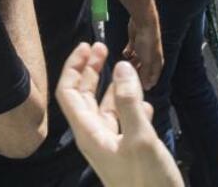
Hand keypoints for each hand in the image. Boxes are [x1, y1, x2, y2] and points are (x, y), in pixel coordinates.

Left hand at [56, 42, 182, 186]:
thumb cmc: (148, 182)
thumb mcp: (140, 138)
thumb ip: (129, 101)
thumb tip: (121, 66)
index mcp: (89, 134)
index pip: (68, 93)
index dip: (74, 66)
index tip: (88, 44)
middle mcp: (95, 138)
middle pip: (84, 97)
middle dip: (91, 70)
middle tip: (103, 46)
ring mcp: (111, 146)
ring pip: (105, 108)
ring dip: (112, 86)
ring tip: (126, 67)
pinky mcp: (128, 153)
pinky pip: (123, 122)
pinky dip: (130, 105)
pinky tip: (145, 100)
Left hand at [123, 12, 163, 89]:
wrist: (143, 23)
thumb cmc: (148, 42)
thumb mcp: (147, 61)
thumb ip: (146, 74)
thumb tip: (147, 87)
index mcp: (157, 63)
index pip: (153, 78)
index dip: (145, 83)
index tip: (137, 88)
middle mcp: (151, 57)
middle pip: (143, 71)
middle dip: (136, 74)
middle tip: (129, 76)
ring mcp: (143, 50)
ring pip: (136, 62)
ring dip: (131, 64)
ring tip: (126, 65)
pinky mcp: (135, 43)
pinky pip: (131, 52)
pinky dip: (128, 53)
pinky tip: (126, 53)